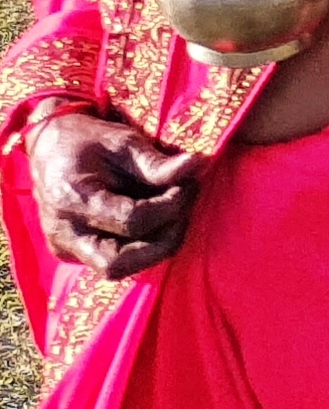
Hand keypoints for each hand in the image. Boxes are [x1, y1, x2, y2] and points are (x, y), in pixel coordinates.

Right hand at [27, 112, 201, 278]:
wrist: (50, 146)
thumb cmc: (88, 140)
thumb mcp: (124, 142)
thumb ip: (157, 163)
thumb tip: (198, 165)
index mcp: (73, 200)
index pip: (132, 221)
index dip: (170, 206)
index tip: (188, 184)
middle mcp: (63, 232)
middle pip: (119, 263)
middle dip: (164, 241)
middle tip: (185, 208)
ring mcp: (65, 246)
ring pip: (116, 268)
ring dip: (155, 247)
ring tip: (173, 213)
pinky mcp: (71, 252)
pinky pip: (111, 260)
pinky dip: (139, 246)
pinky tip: (153, 219)